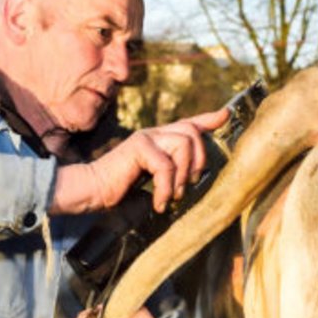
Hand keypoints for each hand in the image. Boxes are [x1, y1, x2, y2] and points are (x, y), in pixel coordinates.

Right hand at [50, 108, 230, 214]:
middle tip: (188, 185)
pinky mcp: (138, 146)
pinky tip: (158, 203)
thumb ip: (172, 174)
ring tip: (172, 195)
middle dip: (199, 161)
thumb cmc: (119, 189)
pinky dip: (166, 189)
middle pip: (193, 133)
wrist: (91, 191)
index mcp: (160, 140)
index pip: (189, 124)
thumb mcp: (153, 181)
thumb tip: (195, 178)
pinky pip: (166, 165)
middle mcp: (155, 134)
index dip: (209, 119)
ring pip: (184, 144)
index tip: (226, 114)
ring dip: (183, 175)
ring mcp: (146, 137)